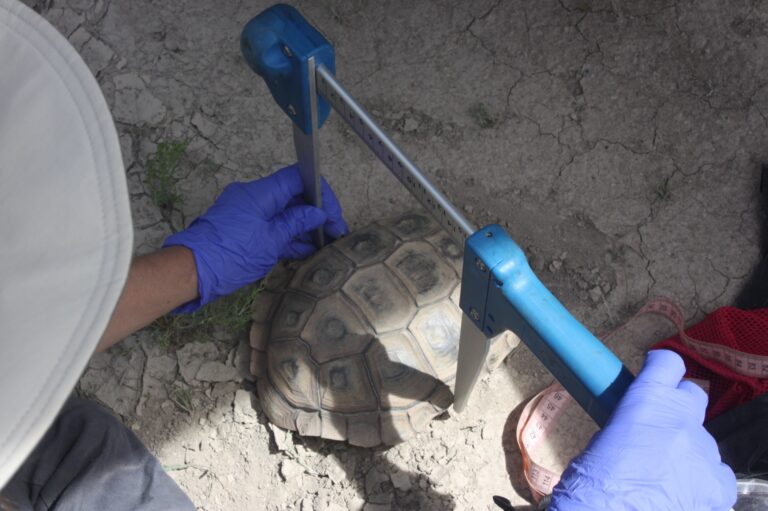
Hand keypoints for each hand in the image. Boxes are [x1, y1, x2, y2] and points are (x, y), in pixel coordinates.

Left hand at [163, 164, 347, 311]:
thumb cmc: (229, 255)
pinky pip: (270, 225)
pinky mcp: (241, 228)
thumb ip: (296, 224)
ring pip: (282, 212)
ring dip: (302, 227)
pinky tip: (304, 250)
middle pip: (292, 196)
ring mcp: (246, 212)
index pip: (298, 178)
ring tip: (322, 245)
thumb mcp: (272, 241)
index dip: (320, 193)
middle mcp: (253, 197)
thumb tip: (317, 214)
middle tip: (333, 233)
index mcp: (260, 193)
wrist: (192, 271)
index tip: (332, 215)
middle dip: (314, 213)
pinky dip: (286, 235)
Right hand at [549, 350, 735, 510]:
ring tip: (663, 476)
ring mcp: (704, 453)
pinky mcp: (718, 485)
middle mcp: (682, 419)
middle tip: (659, 427)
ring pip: (703, 441)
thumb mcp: (603, 440)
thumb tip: (638, 430)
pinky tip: (682, 493)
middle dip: (679, 407)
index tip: (655, 372)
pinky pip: (718, 473)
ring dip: (687, 451)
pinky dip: (703, 480)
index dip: (661, 367)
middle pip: (693, 397)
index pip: (668, 363)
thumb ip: (629, 425)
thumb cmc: (593, 484)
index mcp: (648, 401)